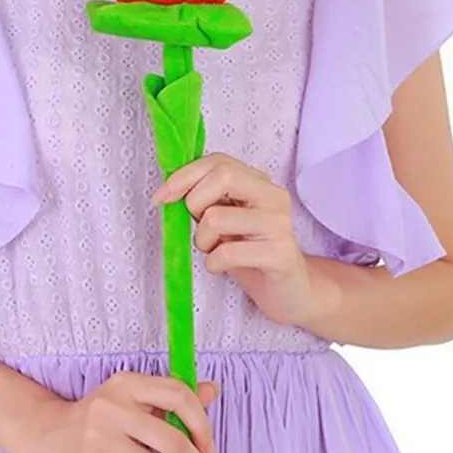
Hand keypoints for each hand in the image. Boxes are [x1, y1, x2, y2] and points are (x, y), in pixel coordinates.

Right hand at [22, 372, 218, 452]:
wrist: (46, 434)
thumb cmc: (98, 417)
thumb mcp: (131, 398)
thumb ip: (171, 397)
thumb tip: (212, 390)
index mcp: (128, 383)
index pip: (179, 394)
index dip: (202, 422)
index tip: (207, 444)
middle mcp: (114, 406)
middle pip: (173, 439)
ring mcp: (100, 437)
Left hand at [153, 153, 334, 327]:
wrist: (291, 291)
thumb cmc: (250, 253)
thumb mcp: (225, 219)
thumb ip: (206, 199)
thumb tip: (169, 191)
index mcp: (259, 182)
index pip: (218, 161)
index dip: (184, 175)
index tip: (161, 197)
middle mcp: (273, 197)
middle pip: (222, 176)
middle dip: (195, 202)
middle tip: (199, 227)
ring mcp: (280, 224)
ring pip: (216, 217)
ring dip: (203, 240)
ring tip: (214, 250)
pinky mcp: (280, 254)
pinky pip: (227, 253)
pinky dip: (213, 263)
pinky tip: (222, 267)